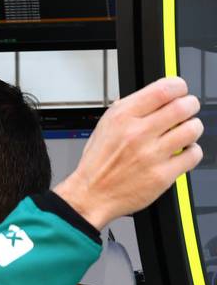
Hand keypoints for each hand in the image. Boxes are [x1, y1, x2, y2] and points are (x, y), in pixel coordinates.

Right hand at [55, 76, 202, 228]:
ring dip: (192, 129)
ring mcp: (151, 155)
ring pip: (192, 129)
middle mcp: (137, 134)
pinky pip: (193, 155)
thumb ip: (127, 110)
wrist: (90, 196)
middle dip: (190, 107)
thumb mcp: (103, 128)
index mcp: (122, 118)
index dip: (179, 88)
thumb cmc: (96, 165)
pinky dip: (191, 152)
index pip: (165, 89)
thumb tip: (150, 97)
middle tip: (186, 112)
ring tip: (183, 134)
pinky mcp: (162, 175)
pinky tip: (180, 153)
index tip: (180, 92)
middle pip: (184, 107)